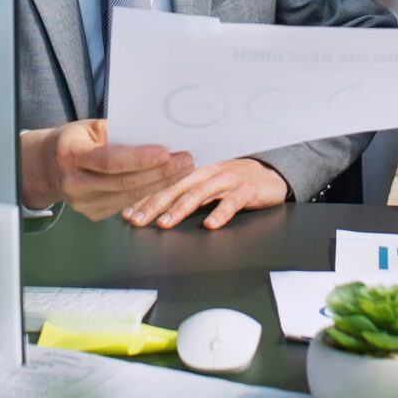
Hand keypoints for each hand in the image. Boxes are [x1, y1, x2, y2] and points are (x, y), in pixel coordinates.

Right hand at [20, 119, 189, 219]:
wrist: (46, 167)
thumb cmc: (74, 141)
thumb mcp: (90, 127)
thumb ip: (119, 132)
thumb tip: (157, 132)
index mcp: (71, 155)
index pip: (109, 161)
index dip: (139, 159)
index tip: (166, 153)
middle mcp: (74, 183)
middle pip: (124, 182)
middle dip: (160, 173)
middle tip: (186, 160)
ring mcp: (82, 204)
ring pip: (129, 196)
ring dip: (160, 184)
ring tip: (183, 169)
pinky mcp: (92, 215)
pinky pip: (126, 204)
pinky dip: (148, 192)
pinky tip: (166, 181)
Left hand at [123, 157, 290, 230]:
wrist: (271, 175)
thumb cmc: (236, 182)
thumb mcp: (209, 186)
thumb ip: (187, 194)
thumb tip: (155, 208)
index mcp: (196, 173)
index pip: (166, 185)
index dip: (145, 198)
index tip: (126, 213)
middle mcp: (209, 174)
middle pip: (177, 188)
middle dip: (154, 204)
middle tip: (137, 220)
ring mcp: (228, 180)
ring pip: (200, 193)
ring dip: (180, 208)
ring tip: (165, 223)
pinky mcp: (248, 190)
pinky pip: (232, 202)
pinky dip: (220, 213)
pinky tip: (210, 225)